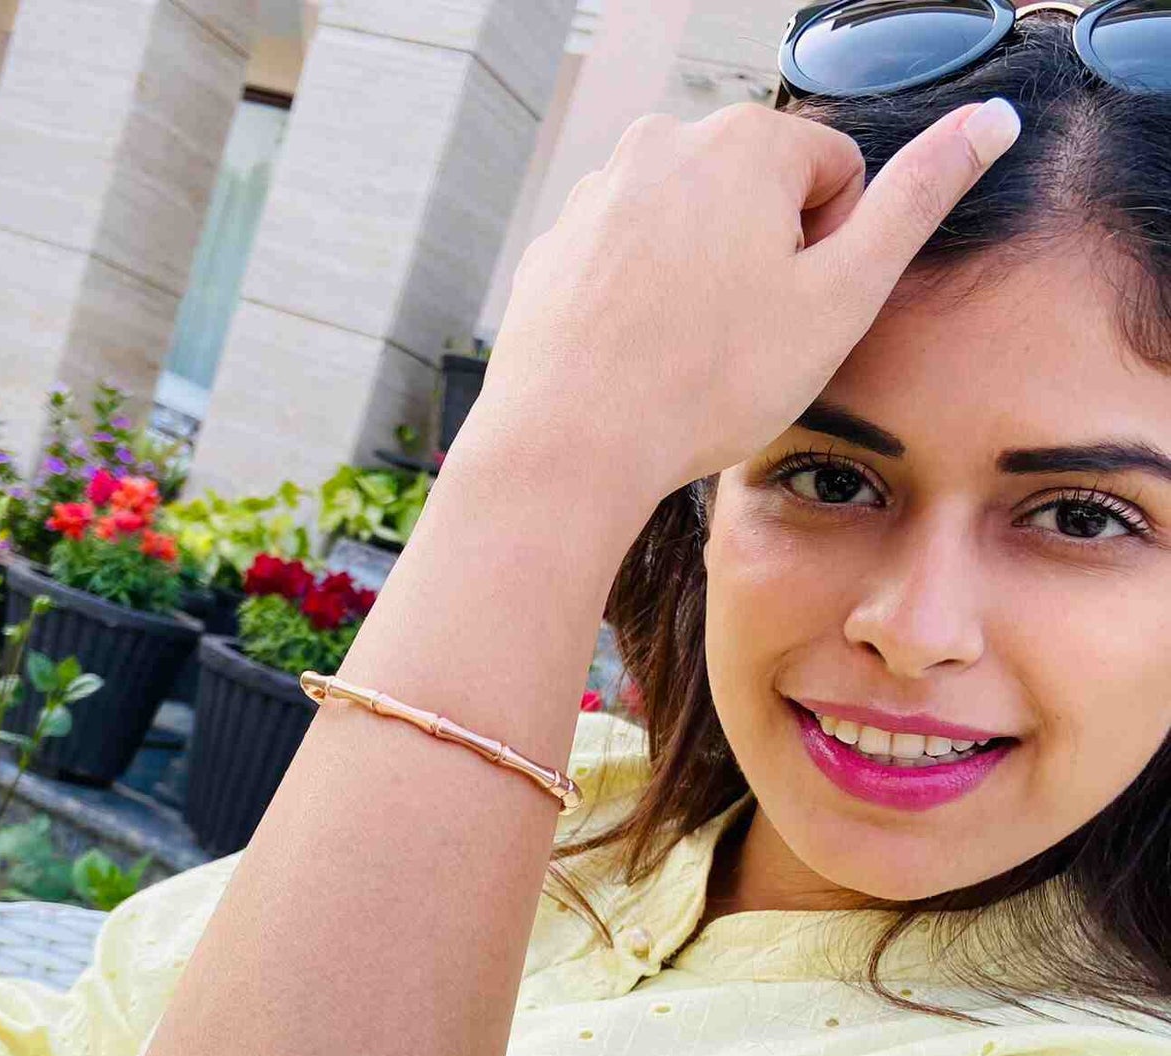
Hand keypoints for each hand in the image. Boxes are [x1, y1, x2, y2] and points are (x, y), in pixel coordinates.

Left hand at [461, 99, 1019, 530]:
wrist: (569, 442)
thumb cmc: (706, 382)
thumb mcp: (841, 298)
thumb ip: (918, 202)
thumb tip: (990, 123)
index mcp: (744, 141)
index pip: (834, 169)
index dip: (834, 248)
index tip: (800, 310)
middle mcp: (661, 144)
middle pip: (754, 192)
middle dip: (764, 257)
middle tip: (746, 341)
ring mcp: (597, 194)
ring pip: (686, 228)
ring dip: (702, 277)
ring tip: (689, 354)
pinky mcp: (556, 246)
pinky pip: (625, 260)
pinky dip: (641, 298)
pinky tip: (638, 356)